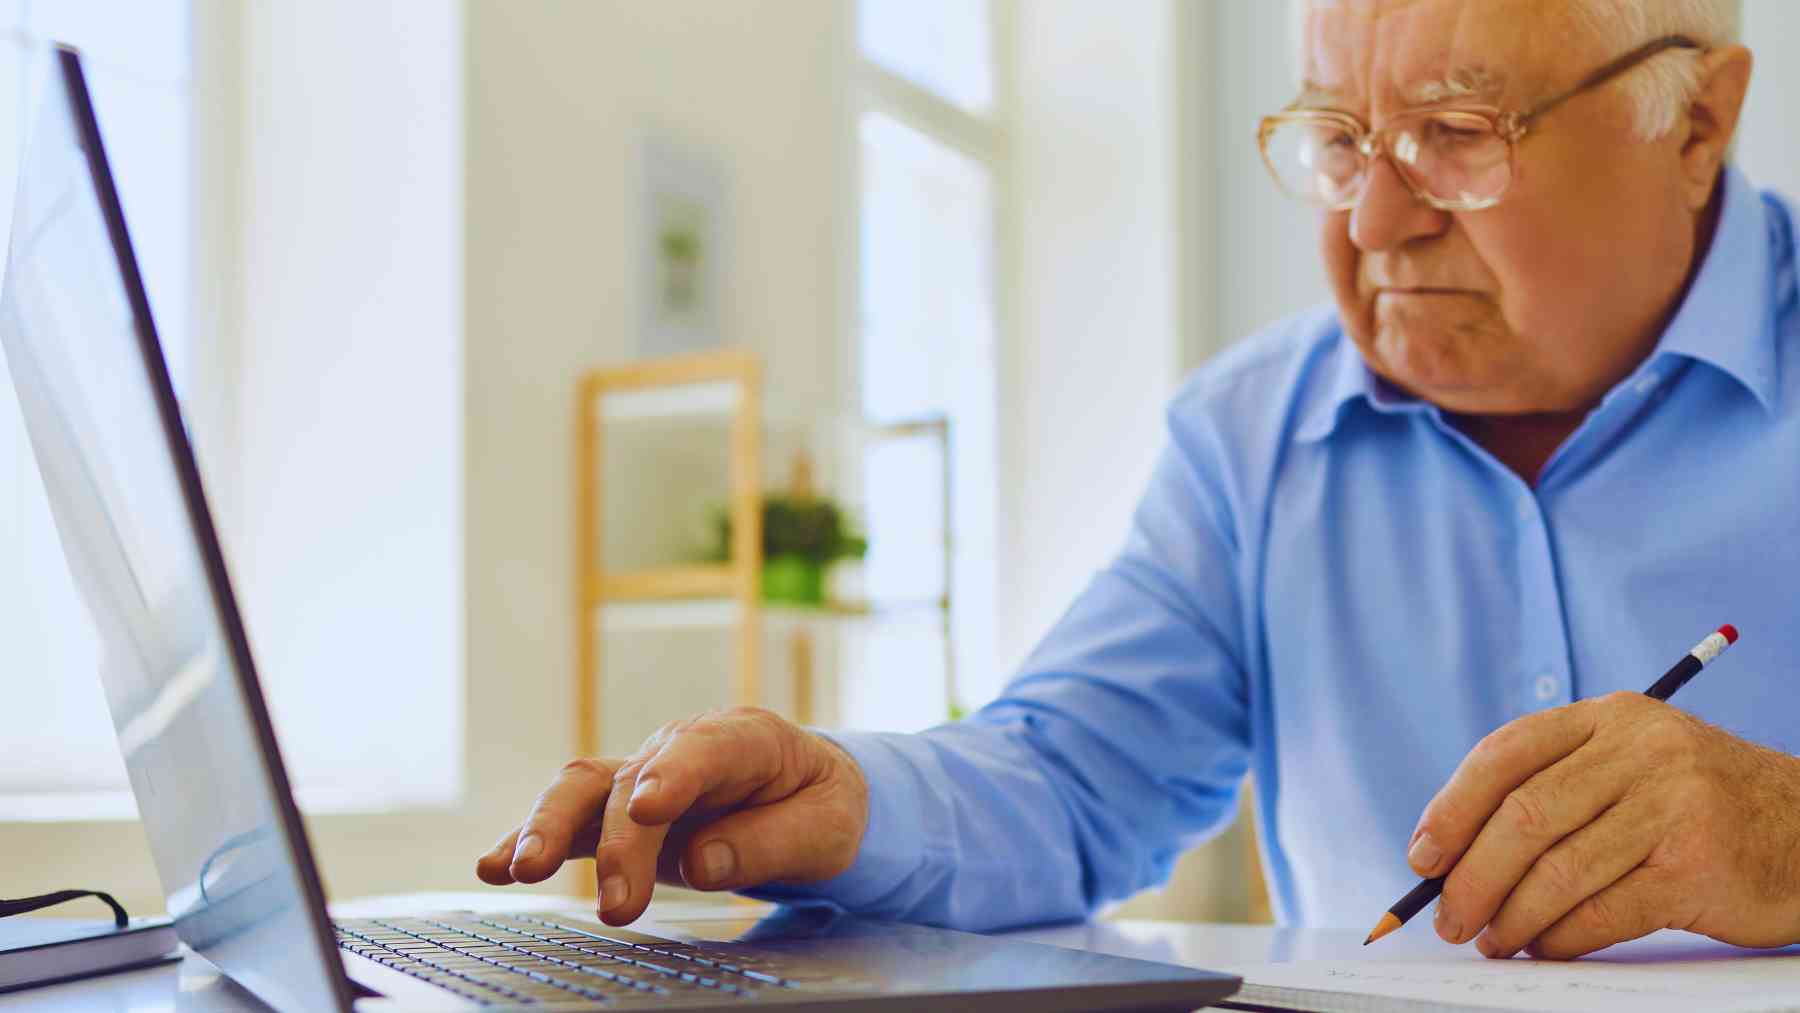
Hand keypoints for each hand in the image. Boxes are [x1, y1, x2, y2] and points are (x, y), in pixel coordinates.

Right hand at [475, 707, 868, 924]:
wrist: (805, 792)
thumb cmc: (819, 804)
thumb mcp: (826, 826)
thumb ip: (771, 842)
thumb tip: (702, 863)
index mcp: (747, 738)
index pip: (706, 749)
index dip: (676, 774)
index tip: (652, 809)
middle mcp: (683, 748)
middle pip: (635, 780)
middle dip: (619, 840)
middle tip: (617, 904)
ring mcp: (643, 774)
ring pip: (585, 787)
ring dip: (550, 826)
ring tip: (522, 870)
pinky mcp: (618, 808)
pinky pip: (570, 817)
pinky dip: (528, 837)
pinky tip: (492, 864)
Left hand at [1408, 691, 1799, 958]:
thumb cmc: (1699, 806)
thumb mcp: (1633, 766)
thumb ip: (1557, 788)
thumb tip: (1454, 851)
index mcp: (1610, 716)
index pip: (1505, 753)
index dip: (1451, 808)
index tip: (1422, 857)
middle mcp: (1640, 750)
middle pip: (1522, 816)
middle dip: (1470, 875)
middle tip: (1448, 918)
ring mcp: (1672, 805)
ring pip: (1557, 869)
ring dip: (1509, 915)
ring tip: (1490, 939)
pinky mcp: (1695, 865)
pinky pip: (1601, 910)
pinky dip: (1560, 937)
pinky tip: (1543, 947)